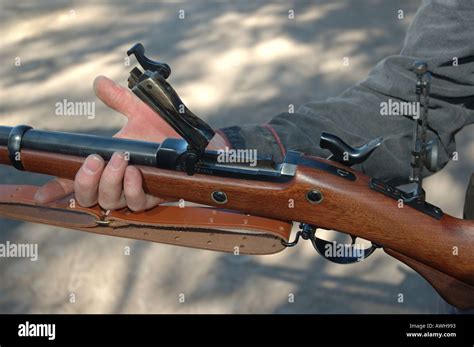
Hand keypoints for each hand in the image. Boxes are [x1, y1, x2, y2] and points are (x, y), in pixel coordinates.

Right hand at [34, 76, 226, 210]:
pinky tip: (135, 172)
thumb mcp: (139, 112)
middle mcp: (116, 181)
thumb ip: (118, 100)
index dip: (58, 188)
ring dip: (109, 181)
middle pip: (87, 195)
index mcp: (106, 164)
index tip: (42, 194)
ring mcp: (133, 192)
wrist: (195, 142)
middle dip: (85, 179)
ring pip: (108, 200)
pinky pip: (135, 203)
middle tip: (94, 160)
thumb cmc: (165, 129)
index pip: (75, 179)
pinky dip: (131, 188)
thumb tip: (99, 82)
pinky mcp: (152, 198)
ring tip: (119, 160)